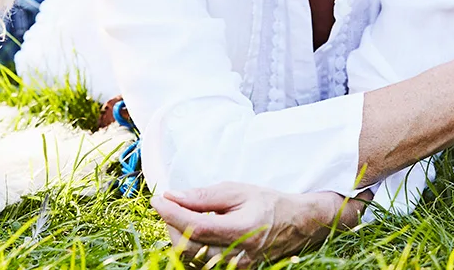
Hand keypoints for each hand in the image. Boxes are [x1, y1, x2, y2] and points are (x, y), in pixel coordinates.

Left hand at [151, 182, 365, 267]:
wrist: (296, 224)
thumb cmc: (267, 203)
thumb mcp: (237, 190)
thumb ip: (203, 196)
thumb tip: (173, 196)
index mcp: (242, 230)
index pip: (196, 227)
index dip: (172, 213)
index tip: (158, 199)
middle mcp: (239, 255)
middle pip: (189, 246)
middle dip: (171, 224)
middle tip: (168, 204)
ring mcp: (237, 267)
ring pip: (192, 258)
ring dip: (178, 235)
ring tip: (180, 214)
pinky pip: (200, 264)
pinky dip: (189, 246)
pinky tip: (192, 229)